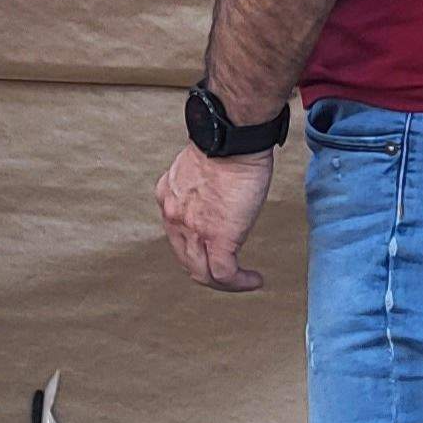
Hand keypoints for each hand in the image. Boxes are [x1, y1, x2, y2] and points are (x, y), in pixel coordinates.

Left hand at [156, 144, 275, 292]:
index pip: (177, 235)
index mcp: (168, 197)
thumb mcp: (201, 168)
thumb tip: (217, 197)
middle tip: (232, 273)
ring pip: (202, 273)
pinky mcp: (218, 237)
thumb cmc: (228, 144)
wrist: (233, 139)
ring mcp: (193, 229)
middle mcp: (173, 216)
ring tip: (244, 280)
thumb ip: (201, 187)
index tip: (216, 249)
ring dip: (224, 283)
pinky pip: (224, 274)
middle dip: (208, 271)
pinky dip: (239, 282)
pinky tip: (254, 280)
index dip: (197, 248)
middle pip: (186, 259)